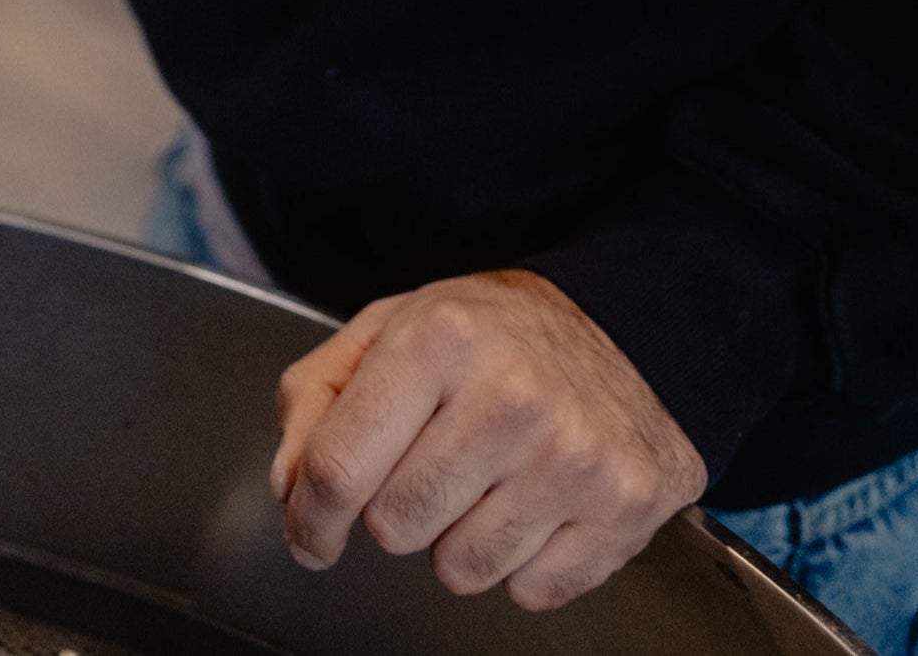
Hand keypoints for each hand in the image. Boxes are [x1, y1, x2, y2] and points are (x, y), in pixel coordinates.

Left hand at [270, 271, 705, 612]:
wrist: (626, 328)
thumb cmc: (494, 334)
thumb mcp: (392, 326)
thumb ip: (319, 397)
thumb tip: (290, 488)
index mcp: (442, 336)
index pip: (338, 468)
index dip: (310, 516)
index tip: (311, 530)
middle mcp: (511, 394)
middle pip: (395, 526)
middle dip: (399, 508)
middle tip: (434, 460)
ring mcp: (573, 456)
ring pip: (462, 571)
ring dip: (461, 539)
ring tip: (491, 476)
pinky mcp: (623, 508)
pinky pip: (531, 591)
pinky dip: (524, 561)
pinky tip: (539, 500)